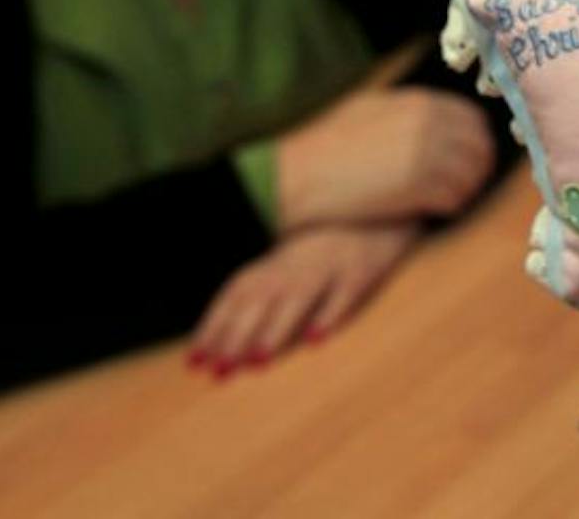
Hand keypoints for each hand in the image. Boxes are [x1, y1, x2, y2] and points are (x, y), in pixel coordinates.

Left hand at [188, 219, 416, 375]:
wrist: (384, 206)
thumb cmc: (335, 239)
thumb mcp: (297, 257)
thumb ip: (268, 287)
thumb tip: (230, 332)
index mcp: (278, 259)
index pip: (237, 293)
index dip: (214, 325)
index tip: (194, 361)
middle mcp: (298, 261)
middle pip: (261, 299)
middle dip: (237, 335)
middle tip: (219, 372)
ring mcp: (330, 264)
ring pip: (297, 297)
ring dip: (275, 328)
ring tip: (256, 362)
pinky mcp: (362, 270)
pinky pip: (344, 293)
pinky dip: (329, 314)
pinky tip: (315, 339)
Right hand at [274, 85, 493, 231]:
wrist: (301, 173)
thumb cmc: (327, 143)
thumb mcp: (371, 108)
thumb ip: (410, 111)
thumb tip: (440, 122)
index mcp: (419, 101)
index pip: (473, 118)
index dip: (478, 140)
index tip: (473, 156)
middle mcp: (428, 123)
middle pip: (480, 147)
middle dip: (478, 167)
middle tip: (468, 184)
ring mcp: (425, 154)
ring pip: (471, 175)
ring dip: (465, 190)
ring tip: (449, 200)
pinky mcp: (417, 187)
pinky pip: (454, 199)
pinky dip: (450, 207)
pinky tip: (435, 211)